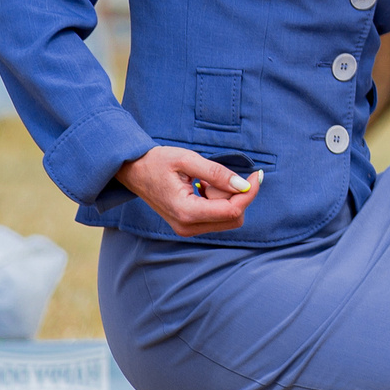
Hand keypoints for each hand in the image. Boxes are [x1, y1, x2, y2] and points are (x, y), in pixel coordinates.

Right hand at [117, 147, 261, 235]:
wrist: (133, 171)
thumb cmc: (157, 162)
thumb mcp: (187, 159)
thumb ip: (216, 173)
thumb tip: (244, 185)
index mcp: (186, 212)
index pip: (232, 211)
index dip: (250, 193)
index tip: (257, 174)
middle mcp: (187, 227)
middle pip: (234, 218)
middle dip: (236, 196)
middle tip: (219, 175)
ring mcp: (187, 229)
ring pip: (228, 219)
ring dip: (226, 198)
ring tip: (205, 181)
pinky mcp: (189, 226)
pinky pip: (217, 218)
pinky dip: (218, 202)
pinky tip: (203, 188)